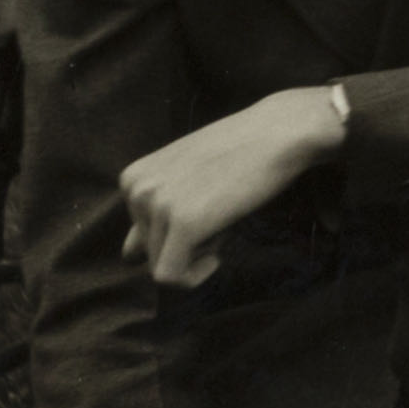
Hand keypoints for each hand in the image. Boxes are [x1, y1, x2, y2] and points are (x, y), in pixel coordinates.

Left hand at [118, 84, 345, 290]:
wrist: (281, 130)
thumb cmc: (241, 151)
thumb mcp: (186, 175)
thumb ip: (153, 213)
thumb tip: (127, 256)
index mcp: (132, 178)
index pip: (139, 235)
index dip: (176, 231)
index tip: (206, 206)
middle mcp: (136, 190)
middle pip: (150, 252)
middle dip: (187, 244)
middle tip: (220, 211)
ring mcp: (158, 206)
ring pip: (161, 265)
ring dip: (198, 253)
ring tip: (223, 219)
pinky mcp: (184, 224)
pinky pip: (172, 277)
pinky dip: (196, 276)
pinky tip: (220, 252)